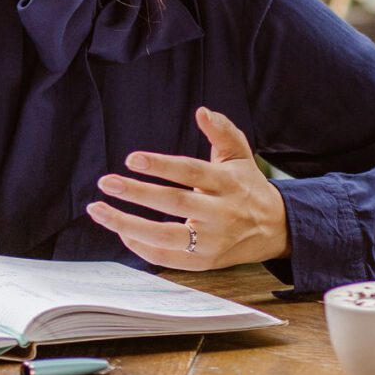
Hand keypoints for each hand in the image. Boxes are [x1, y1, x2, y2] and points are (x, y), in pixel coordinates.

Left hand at [86, 108, 289, 269]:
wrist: (275, 229)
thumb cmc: (247, 188)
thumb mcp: (240, 157)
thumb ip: (223, 132)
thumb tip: (202, 112)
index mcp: (228, 183)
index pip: (191, 172)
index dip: (161, 165)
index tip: (131, 159)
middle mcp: (221, 213)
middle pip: (175, 203)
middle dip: (137, 193)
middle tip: (106, 182)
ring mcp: (212, 241)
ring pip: (164, 236)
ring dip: (127, 225)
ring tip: (98, 210)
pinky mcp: (203, 262)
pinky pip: (166, 257)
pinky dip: (140, 247)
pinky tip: (120, 231)